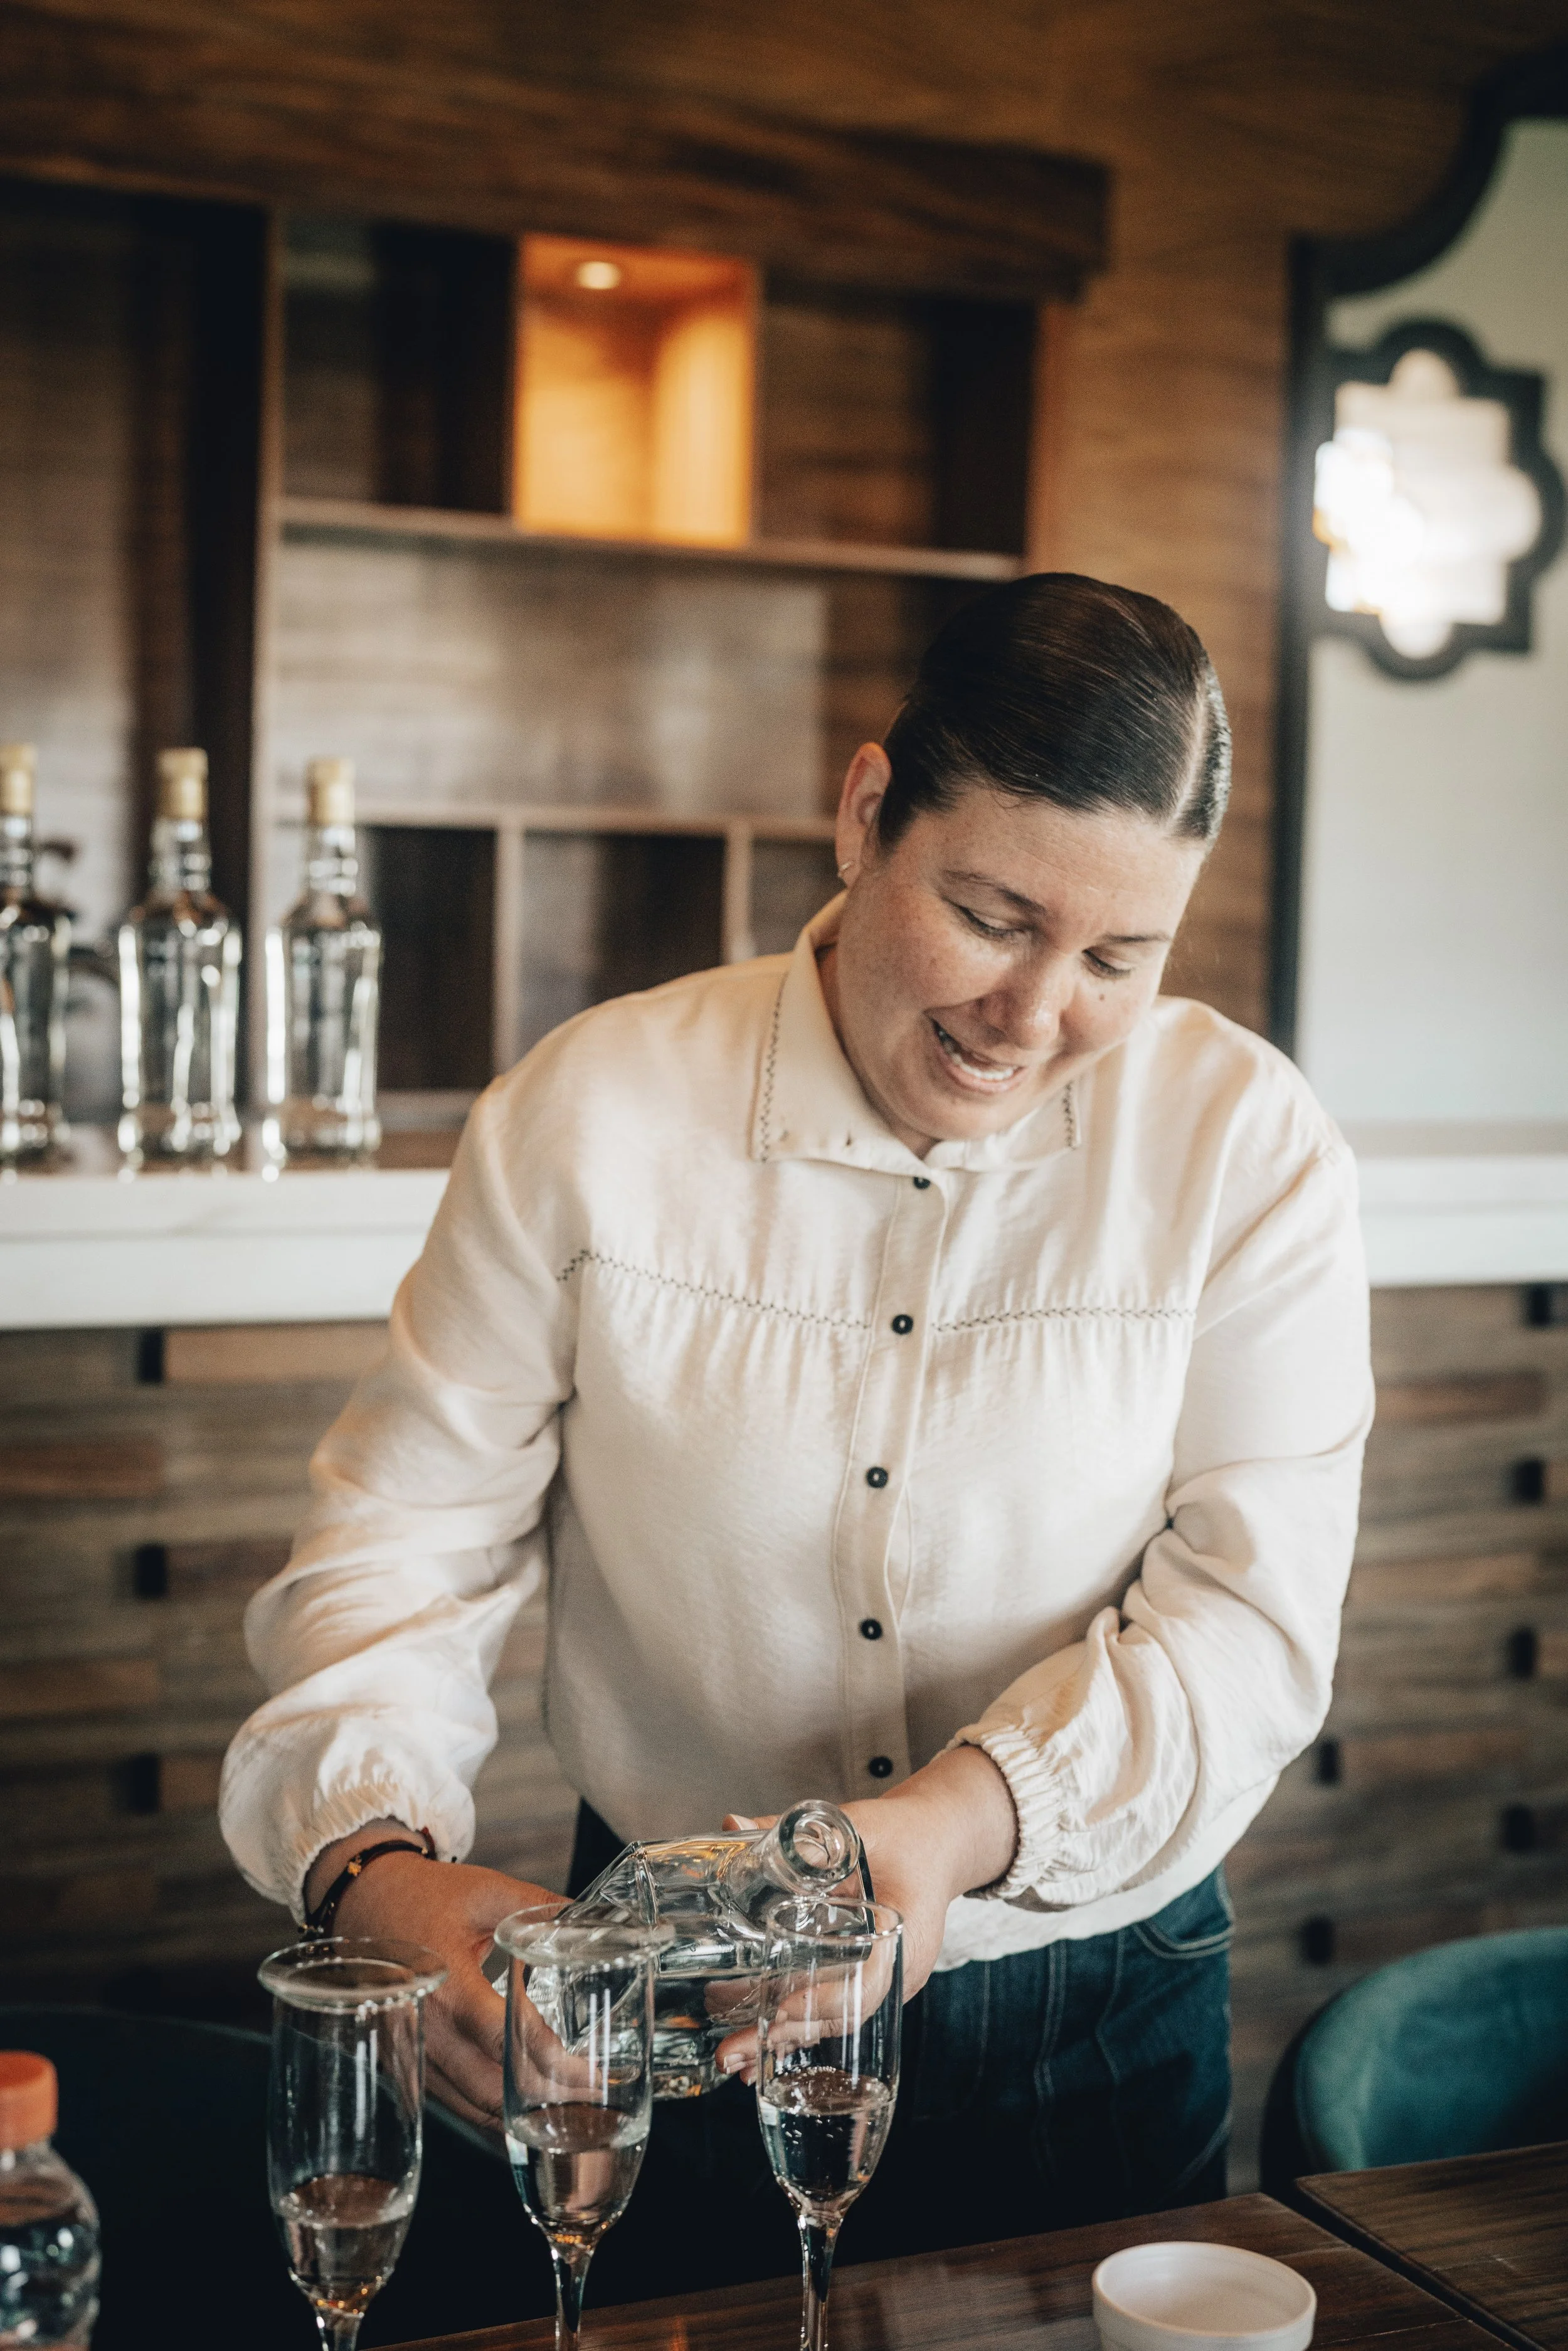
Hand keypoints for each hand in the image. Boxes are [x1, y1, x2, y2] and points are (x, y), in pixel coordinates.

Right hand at [329, 1839, 563, 2130]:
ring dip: (517, 2114)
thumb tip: (591, 1921)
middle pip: (488, 2085)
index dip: (547, 2059)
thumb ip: (538, 1908)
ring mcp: (409, 2051)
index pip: (500, 2036)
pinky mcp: (402, 2063)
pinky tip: (518, 2111)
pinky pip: (448, 2100)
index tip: (589, 2072)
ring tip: (566, 2109)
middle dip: (544, 2098)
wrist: (363, 1901)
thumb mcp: (485, 1892)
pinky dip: (485, 2110)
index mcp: (446, 1983)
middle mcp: (424, 2027)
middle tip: (590, 2096)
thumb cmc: (424, 1895)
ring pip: (468, 2104)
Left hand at [716, 1745, 1016, 2076]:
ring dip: (785, 2041)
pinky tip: (758, 2047)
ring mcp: (886, 1981)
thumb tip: (732, 1822)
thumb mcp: (855, 1823)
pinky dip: (798, 2028)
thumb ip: (795, 1827)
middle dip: (788, 2035)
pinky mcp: (870, 1980)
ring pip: (836, 2020)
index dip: (825, 1999)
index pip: (869, 1982)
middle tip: (732, 2051)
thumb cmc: (903, 1834)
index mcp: (906, 1933)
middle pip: (844, 2015)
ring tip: (733, 2060)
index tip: (782, 2007)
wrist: (939, 1841)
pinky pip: (835, 2010)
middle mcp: (898, 1970)